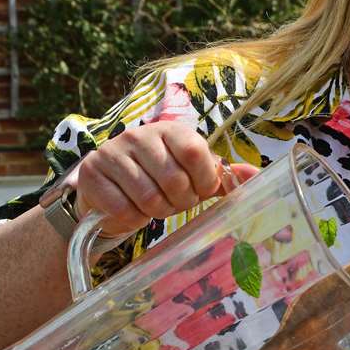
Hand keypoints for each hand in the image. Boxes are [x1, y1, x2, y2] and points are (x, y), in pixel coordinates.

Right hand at [70, 121, 259, 236]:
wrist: (110, 190)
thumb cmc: (160, 181)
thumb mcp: (193, 176)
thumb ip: (223, 177)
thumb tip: (257, 176)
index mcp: (171, 130)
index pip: (195, 153)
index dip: (203, 181)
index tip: (201, 190)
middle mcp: (140, 135)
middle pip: (174, 180)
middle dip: (180, 202)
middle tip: (174, 202)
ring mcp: (112, 152)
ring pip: (149, 198)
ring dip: (156, 212)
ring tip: (154, 206)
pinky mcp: (91, 173)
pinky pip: (123, 208)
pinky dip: (133, 218)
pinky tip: (131, 209)